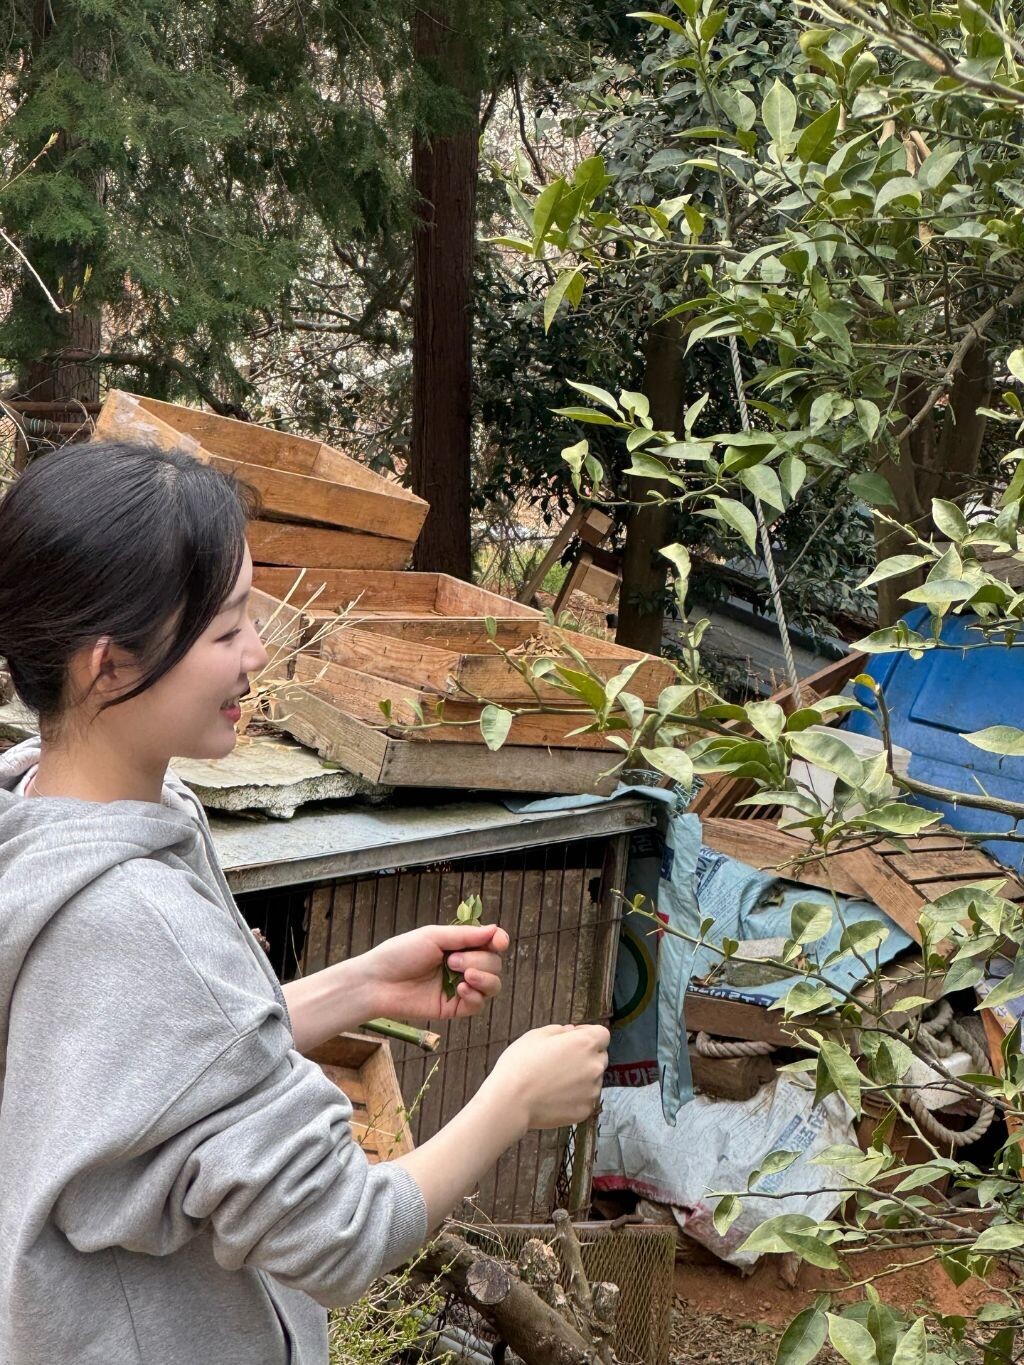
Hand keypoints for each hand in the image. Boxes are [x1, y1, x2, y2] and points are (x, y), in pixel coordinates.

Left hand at [358, 923, 509, 1022]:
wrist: (378, 982)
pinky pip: (479, 1005)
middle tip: (451, 961)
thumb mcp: (433, 936)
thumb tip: (495, 929)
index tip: (498, 942)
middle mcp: (463, 966)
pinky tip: (461, 990)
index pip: (491, 943)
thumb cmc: (400, 953)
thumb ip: (465, 935)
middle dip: (480, 961)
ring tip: (462, 976)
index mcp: (459, 945)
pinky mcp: (454, 1008)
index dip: (499, 941)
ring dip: (484, 978)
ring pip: (493, 985)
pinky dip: (475, 996)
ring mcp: (460, 988)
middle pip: (494, 964)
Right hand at [484, 1024, 609, 1130]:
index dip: (588, 1033)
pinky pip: (586, 1099)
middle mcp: (594, 1066)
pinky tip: (555, 1095)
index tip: (573, 1037)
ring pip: (593, 1079)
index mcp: (585, 1043)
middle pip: (599, 1057)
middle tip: (561, 1060)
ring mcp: (592, 1091)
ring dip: (581, 1077)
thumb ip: (559, 1030)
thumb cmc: (521, 1064)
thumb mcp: (536, 1035)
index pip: (602, 1035)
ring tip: (555, 1081)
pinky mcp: (585, 1110)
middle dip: (586, 1055)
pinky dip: (576, 1097)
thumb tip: (570, 1031)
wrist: (512, 1101)